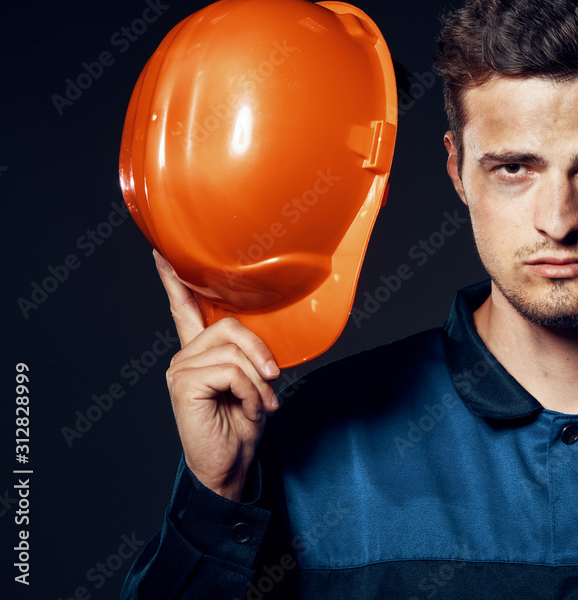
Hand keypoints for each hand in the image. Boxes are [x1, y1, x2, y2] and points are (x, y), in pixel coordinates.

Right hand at [153, 249, 280, 500]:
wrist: (230, 468)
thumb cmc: (242, 427)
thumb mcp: (254, 383)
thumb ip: (249, 356)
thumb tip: (260, 344)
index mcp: (201, 353)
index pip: (183, 309)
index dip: (174, 280)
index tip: (162, 253)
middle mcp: (185, 356)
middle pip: (229, 325)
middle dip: (261, 353)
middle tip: (272, 383)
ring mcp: (180, 369)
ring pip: (234, 350)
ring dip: (258, 381)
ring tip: (258, 405)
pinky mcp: (183, 384)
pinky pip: (231, 370)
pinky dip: (250, 391)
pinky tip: (245, 409)